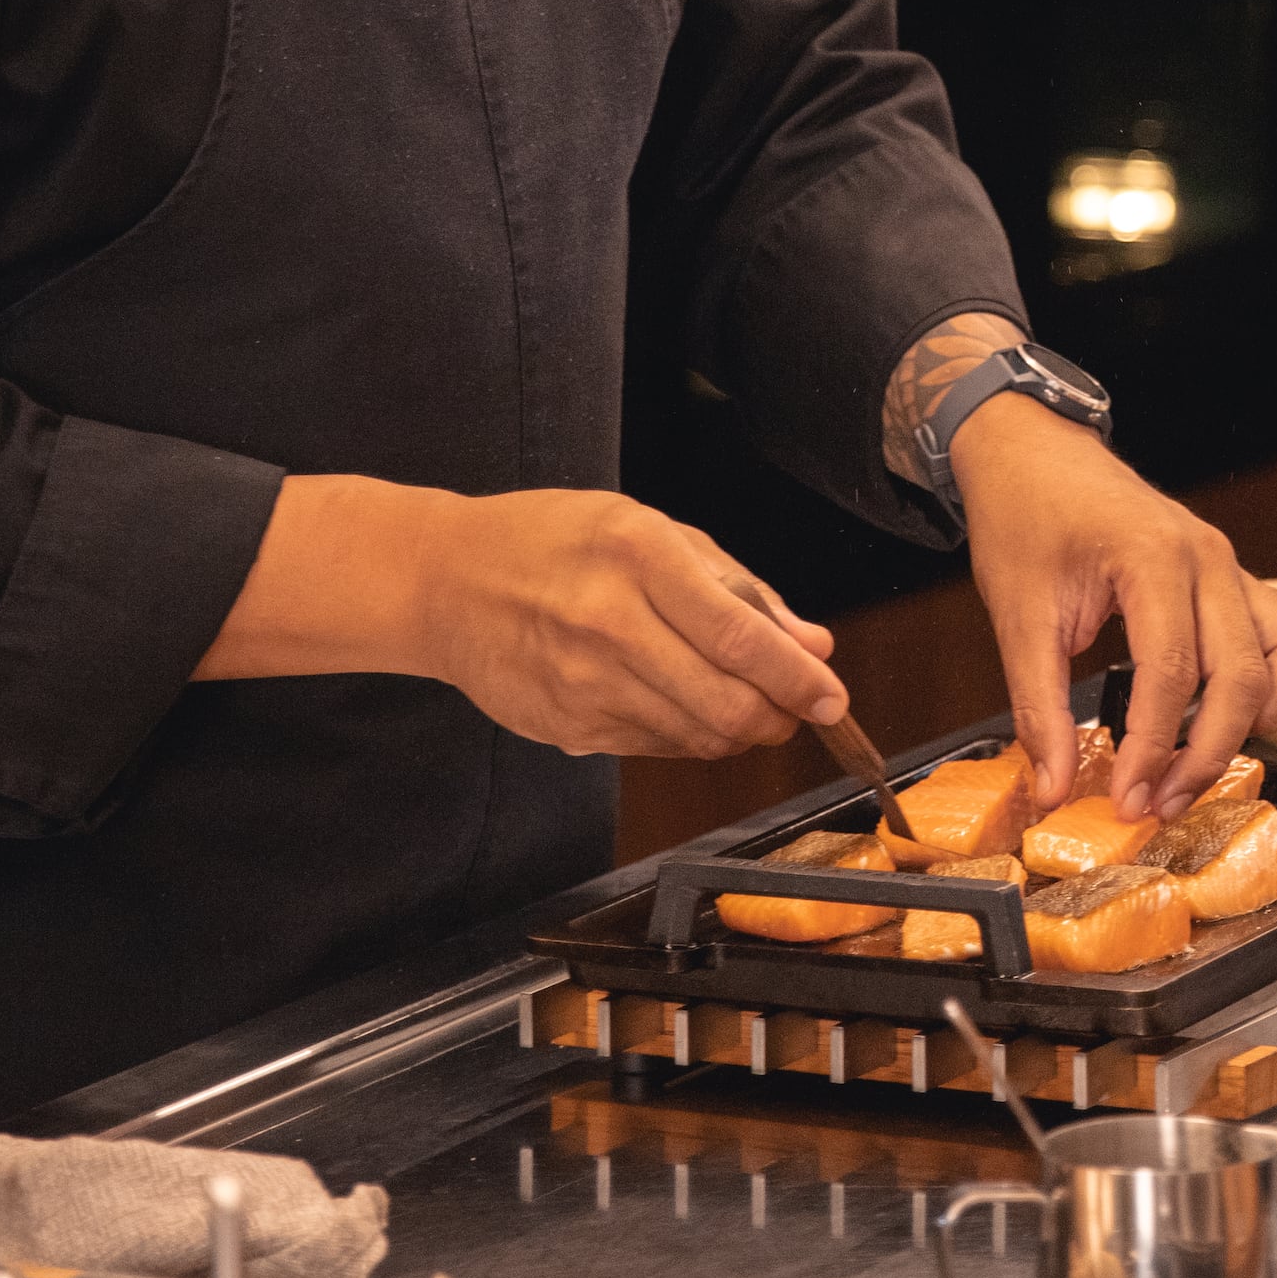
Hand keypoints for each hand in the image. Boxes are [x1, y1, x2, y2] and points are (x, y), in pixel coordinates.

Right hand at [420, 488, 846, 758]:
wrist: (445, 581)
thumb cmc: (553, 541)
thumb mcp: (650, 529)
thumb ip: (737, 587)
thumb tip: (810, 643)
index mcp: (638, 555)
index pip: (740, 635)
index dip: (798, 678)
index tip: (832, 697)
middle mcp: (609, 621)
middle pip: (725, 701)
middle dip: (777, 717)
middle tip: (798, 709)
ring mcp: (583, 682)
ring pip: (695, 735)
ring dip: (738, 732)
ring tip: (747, 707)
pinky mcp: (567, 726)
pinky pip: (654, 748)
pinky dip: (687, 736)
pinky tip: (684, 706)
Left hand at [954, 396, 1276, 817]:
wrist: (1033, 452)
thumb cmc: (1024, 516)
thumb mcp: (1016, 614)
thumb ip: (1040, 706)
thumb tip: (1054, 786)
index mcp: (1153, 558)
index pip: (1173, 674)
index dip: (1152, 749)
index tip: (1127, 799)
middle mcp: (1209, 558)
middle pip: (1243, 676)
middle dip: (1207, 754)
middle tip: (1159, 802)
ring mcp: (1229, 564)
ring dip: (1260, 715)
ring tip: (1204, 757)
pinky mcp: (1232, 575)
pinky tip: (1234, 706)